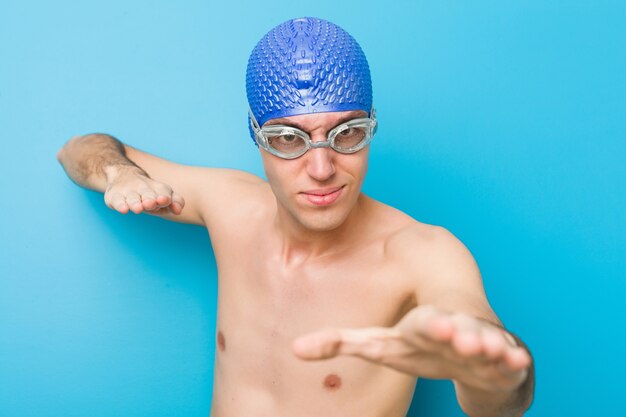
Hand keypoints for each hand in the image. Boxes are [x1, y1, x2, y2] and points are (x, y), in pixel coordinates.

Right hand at [104, 166, 184, 215]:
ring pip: (132, 198)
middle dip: (150, 199)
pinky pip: (117, 201)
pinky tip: (123, 209)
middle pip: (148, 193)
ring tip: (138, 209)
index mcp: (158, 188)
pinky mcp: (114, 196)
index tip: (165, 200)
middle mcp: (143, 188)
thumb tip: (179, 210)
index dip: (165, 197)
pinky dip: (120, 205)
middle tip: (151, 203)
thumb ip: (175, 202)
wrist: (123, 174)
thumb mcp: (163, 196)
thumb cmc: (149, 193)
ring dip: (135, 203)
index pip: (164, 191)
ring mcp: (128, 192)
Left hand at [292, 305, 531, 392]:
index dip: (428, 325)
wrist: (467, 345)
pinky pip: (508, 358)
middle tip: (461, 336)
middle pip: (455, 330)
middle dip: (459, 332)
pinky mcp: (500, 358)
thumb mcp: (380, 345)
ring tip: (492, 350)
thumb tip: (294, 349)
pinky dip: (512, 359)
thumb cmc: (419, 343)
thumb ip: (341, 343)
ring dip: (488, 346)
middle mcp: (451, 330)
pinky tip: (517, 361)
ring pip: (484, 342)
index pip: (424, 324)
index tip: (430, 324)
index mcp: (422, 327)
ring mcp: (477, 343)